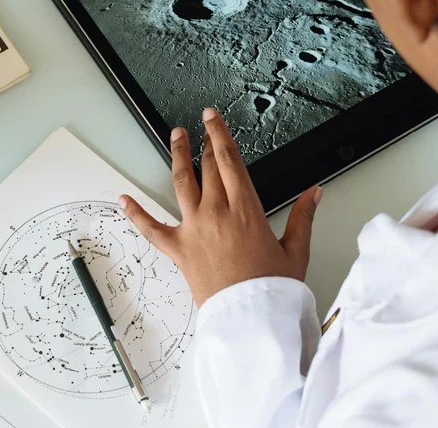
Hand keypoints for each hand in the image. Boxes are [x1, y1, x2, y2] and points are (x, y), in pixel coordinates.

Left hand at [119, 108, 322, 306]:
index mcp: (245, 209)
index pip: (229, 159)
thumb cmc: (272, 289)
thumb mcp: (295, 250)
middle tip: (201, 127)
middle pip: (207, 167)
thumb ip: (303, 216)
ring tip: (175, 138)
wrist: (250, 320)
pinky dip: (136, 213)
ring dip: (177, 156)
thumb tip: (314, 192)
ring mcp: (194, 230)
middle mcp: (216, 213)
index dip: (219, 134)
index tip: (212, 117)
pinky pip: (151, 229)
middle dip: (204, 143)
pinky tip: (123, 199)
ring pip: (180, 183)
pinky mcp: (179, 250)